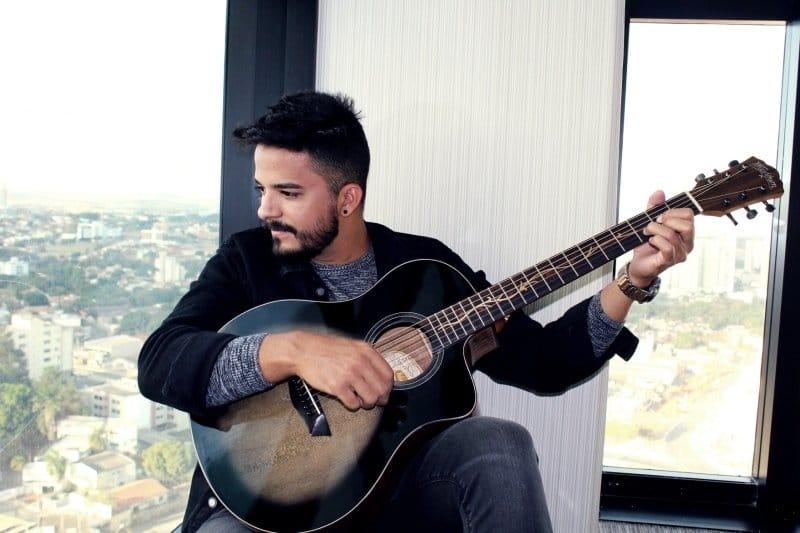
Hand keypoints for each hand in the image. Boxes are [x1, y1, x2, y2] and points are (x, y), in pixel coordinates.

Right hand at [258, 330, 393, 410]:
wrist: (303, 351)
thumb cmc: (327, 349)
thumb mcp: (352, 346)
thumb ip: (368, 357)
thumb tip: (382, 376)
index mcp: (366, 351)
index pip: (388, 375)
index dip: (388, 387)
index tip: (384, 392)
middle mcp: (360, 362)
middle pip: (382, 389)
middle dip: (380, 399)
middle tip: (374, 401)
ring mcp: (349, 374)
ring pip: (370, 398)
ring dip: (367, 404)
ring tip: (361, 401)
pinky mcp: (337, 386)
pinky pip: (353, 403)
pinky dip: (353, 405)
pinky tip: (348, 400)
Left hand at [628, 190, 694, 287]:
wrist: (639, 264)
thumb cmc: (647, 245)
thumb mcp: (650, 222)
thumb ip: (655, 207)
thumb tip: (659, 192)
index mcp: (686, 233)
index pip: (689, 215)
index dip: (672, 211)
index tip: (659, 216)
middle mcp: (687, 244)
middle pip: (687, 224)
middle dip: (667, 220)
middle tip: (654, 224)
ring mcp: (680, 254)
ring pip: (672, 235)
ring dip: (655, 230)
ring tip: (647, 233)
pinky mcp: (669, 261)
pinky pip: (667, 247)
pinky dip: (656, 240)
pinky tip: (650, 241)